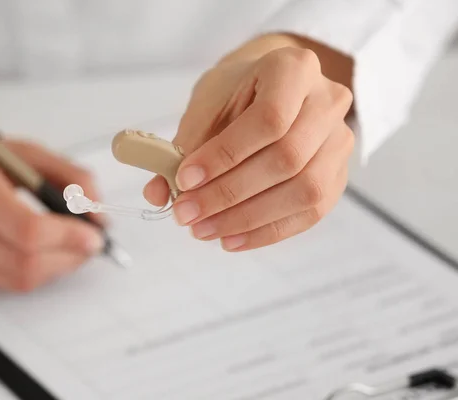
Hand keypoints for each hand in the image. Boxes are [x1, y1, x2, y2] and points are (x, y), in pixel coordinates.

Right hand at [0, 118, 103, 290]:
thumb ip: (68, 176)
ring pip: (13, 282)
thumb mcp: (19, 151)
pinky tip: (21, 250)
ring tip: (61, 246)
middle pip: (25, 266)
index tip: (93, 235)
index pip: (28, 231)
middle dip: (69, 259)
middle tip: (86, 245)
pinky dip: (20, 271)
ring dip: (51, 268)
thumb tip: (99, 211)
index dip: (70, 238)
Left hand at [145, 35, 353, 250]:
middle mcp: (328, 102)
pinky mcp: (338, 175)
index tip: (184, 180)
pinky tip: (231, 239)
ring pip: (304, 191)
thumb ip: (182, 148)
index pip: (268, 120)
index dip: (225, 156)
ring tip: (204, 230)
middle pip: (288, 159)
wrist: (269, 90)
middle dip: (230, 194)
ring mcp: (340, 140)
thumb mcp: (205, 107)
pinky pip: (310, 213)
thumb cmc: (235, 94)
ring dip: (247, 219)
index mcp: (294, 69)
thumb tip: (158, 194)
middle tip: (187, 214)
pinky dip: (267, 232)